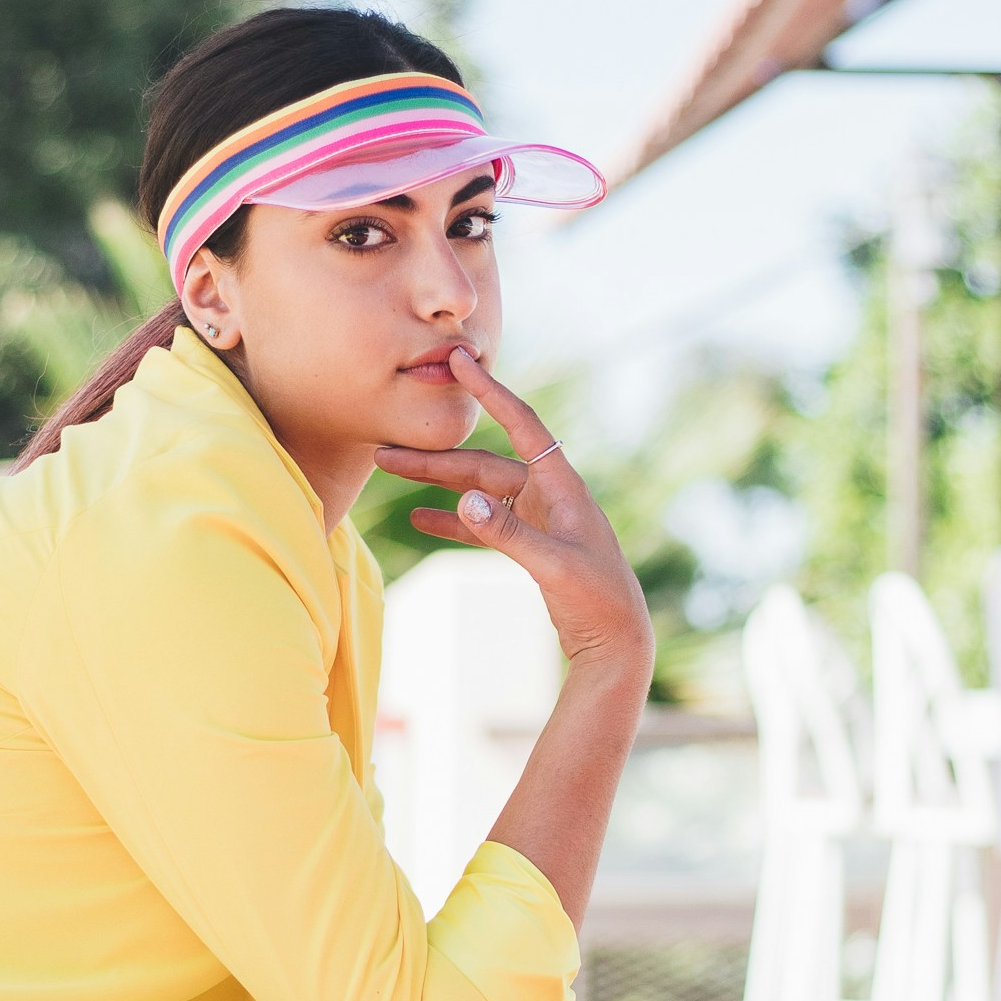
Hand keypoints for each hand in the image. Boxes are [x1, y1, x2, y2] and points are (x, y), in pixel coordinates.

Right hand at [376, 350, 651, 679]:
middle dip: (434, 458)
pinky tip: (421, 517)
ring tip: (391, 473)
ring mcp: (536, 516)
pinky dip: (453, 518)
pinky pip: (483, 521)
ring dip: (436, 483)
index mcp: (561, 484)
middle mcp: (547, 492)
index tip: (460, 360)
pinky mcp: (529, 542)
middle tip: (385, 453)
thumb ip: (508, 533)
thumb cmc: (597, 599)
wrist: (616, 640)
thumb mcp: (552, 565)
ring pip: (477, 489)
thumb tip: (465, 500)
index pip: (520, 423)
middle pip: (482, 463)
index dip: (489, 392)